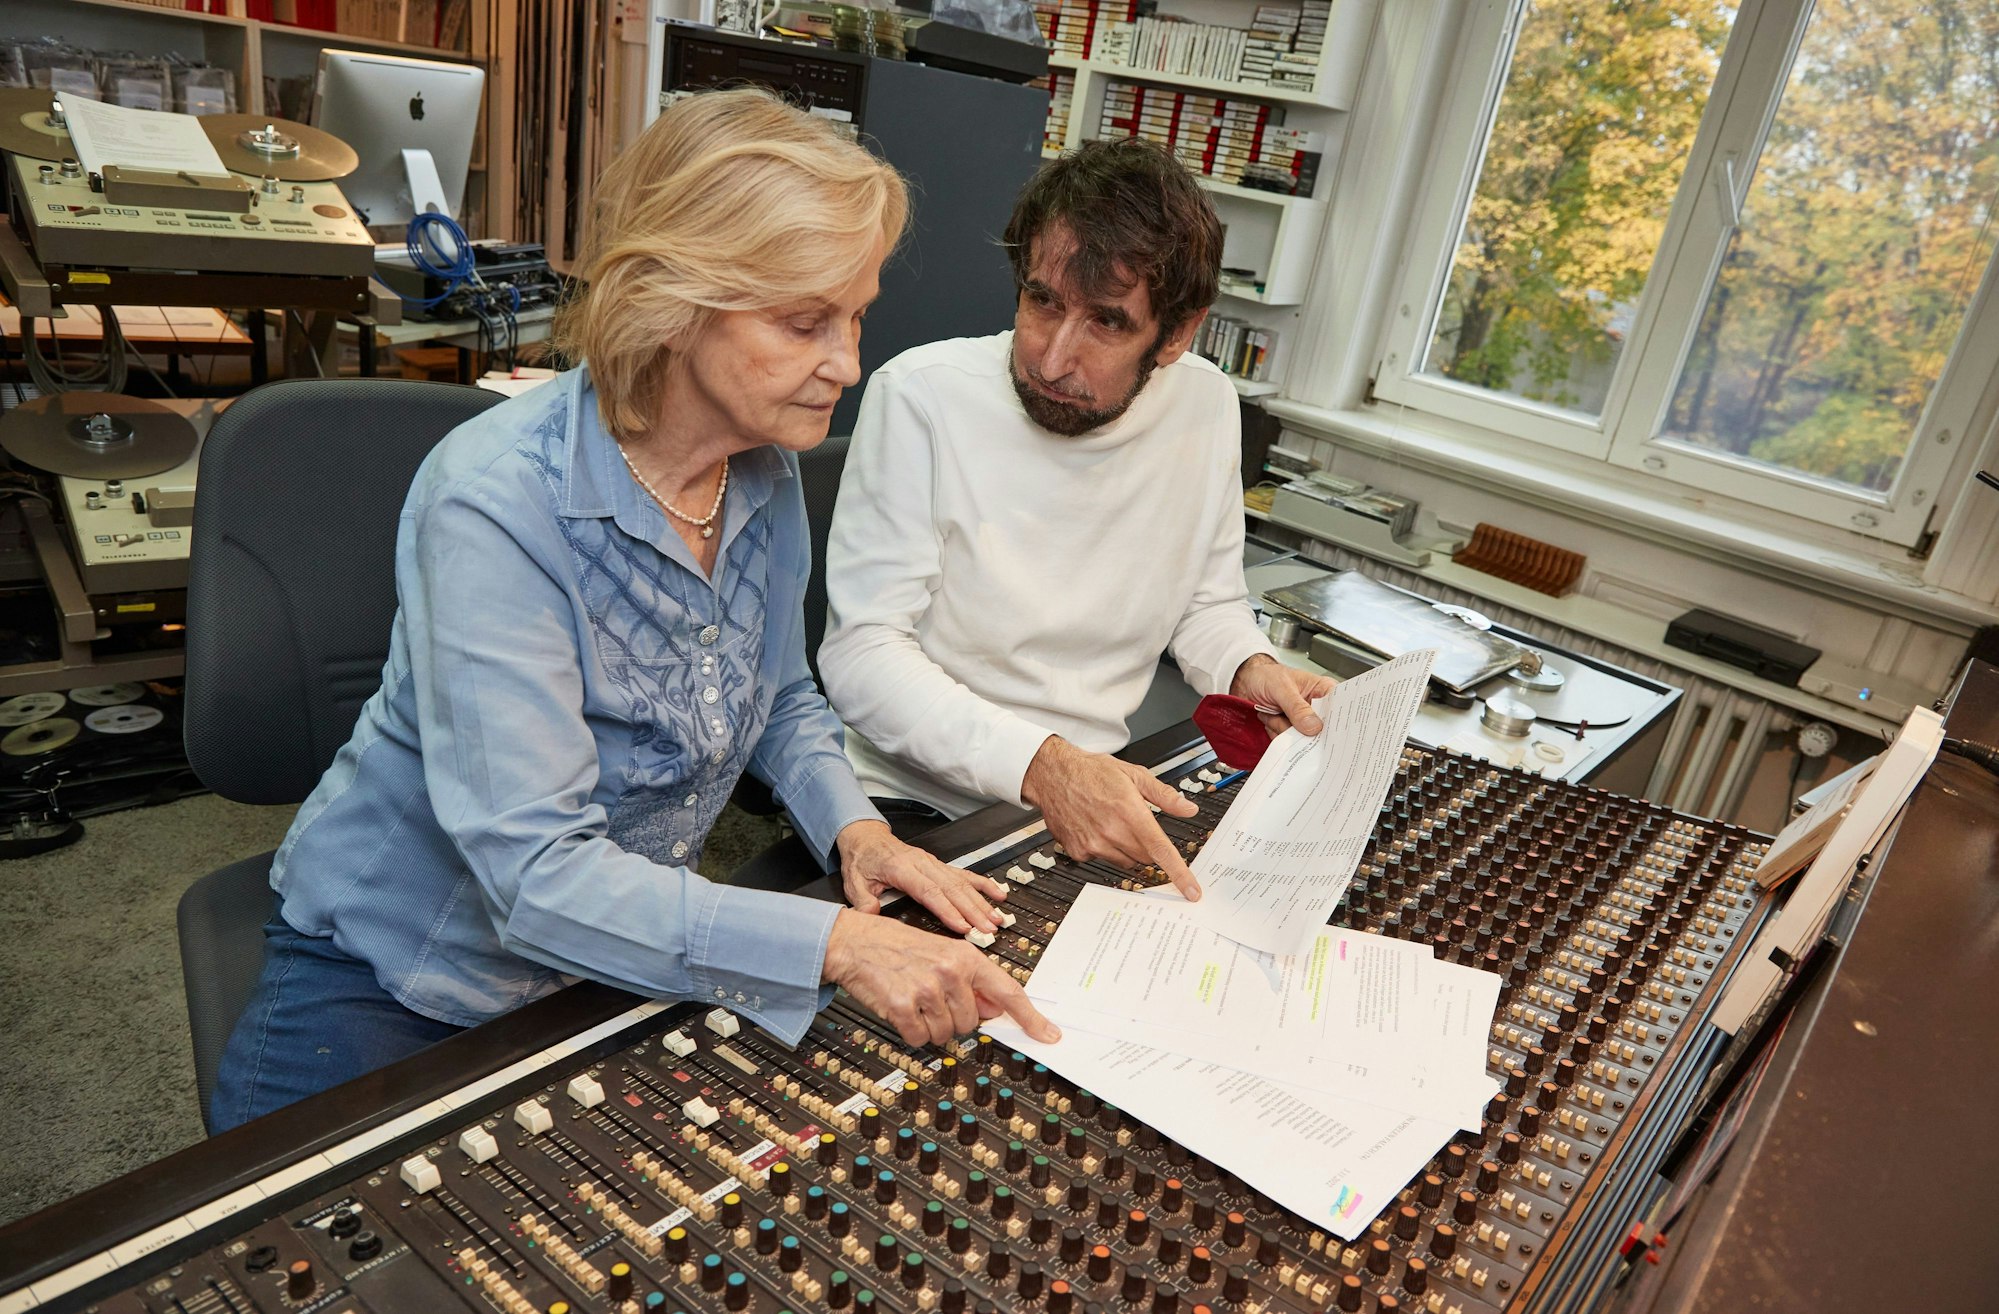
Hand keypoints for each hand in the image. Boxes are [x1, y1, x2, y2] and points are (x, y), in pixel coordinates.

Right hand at [823, 908, 1059, 1046]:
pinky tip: (902, 1008)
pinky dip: (910, 1031)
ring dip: (930, 1026)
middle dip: (953, 1018)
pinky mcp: (903, 1006)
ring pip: (945, 1034)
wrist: (855, 941)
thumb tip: (994, 1009)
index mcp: (965, 956)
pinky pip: (919, 1038)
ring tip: (915, 999)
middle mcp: (950, 971)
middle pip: (972, 1023)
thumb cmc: (897, 946)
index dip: (1030, 1017)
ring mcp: (927, 989)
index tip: (1048, 1034)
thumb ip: (971, 981)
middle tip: (932, 997)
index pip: (1008, 991)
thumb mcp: (941, 953)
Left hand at [836, 819, 1005, 934]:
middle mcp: (922, 863)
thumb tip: (871, 916)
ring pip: (962, 882)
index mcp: (901, 868)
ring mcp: (933, 863)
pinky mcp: (939, 865)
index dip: (948, 910)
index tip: (962, 926)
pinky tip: (998, 894)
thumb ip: (862, 900)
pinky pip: (965, 874)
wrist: (866, 839)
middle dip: (973, 910)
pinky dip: (983, 884)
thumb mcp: (854, 882)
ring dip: (981, 901)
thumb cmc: (862, 860)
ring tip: (996, 919)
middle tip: (987, 929)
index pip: (929, 891)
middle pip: (952, 888)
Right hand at [1020, 736, 1202, 899]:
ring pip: (1126, 861)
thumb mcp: (1134, 774)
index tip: (1191, 891)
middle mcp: (1112, 831)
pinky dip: (1105, 848)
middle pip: (1146, 857)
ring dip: (1126, 848)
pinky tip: (1095, 827)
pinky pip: (1103, 859)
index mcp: (1130, 812)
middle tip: (1136, 823)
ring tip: (1112, 822)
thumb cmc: (1090, 772)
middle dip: (1147, 845)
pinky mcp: (1079, 852)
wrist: (1052, 774)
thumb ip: (1164, 795)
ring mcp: (1093, 844)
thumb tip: (1188, 808)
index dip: (1180, 874)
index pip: (1161, 850)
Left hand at [1231, 653, 1336, 737]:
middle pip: (1322, 731)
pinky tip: (1270, 718)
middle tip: (1284, 715)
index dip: (1334, 722)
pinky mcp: (1292, 731)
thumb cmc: (1266, 676)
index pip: (1340, 709)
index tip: (1321, 728)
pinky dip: (1275, 733)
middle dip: (1300, 729)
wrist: (1245, 684)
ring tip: (1273, 712)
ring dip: (1282, 729)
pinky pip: (1289, 744)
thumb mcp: (1282, 688)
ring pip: (1303, 740)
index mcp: (1324, 691)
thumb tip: (1314, 726)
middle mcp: (1318, 708)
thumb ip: (1297, 707)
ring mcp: (1305, 722)